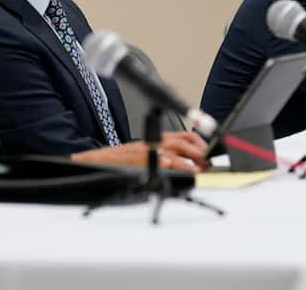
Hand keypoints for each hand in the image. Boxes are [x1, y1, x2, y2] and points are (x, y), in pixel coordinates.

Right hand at [70, 131, 209, 171]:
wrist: (93, 159)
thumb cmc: (120, 158)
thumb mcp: (145, 151)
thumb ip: (165, 153)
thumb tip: (186, 163)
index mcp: (157, 138)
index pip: (186, 135)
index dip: (202, 144)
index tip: (212, 154)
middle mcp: (153, 141)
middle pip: (184, 141)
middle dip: (200, 153)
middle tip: (209, 164)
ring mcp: (145, 151)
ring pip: (173, 150)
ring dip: (189, 160)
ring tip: (199, 170)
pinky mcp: (137, 161)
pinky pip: (156, 161)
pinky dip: (168, 164)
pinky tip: (177, 170)